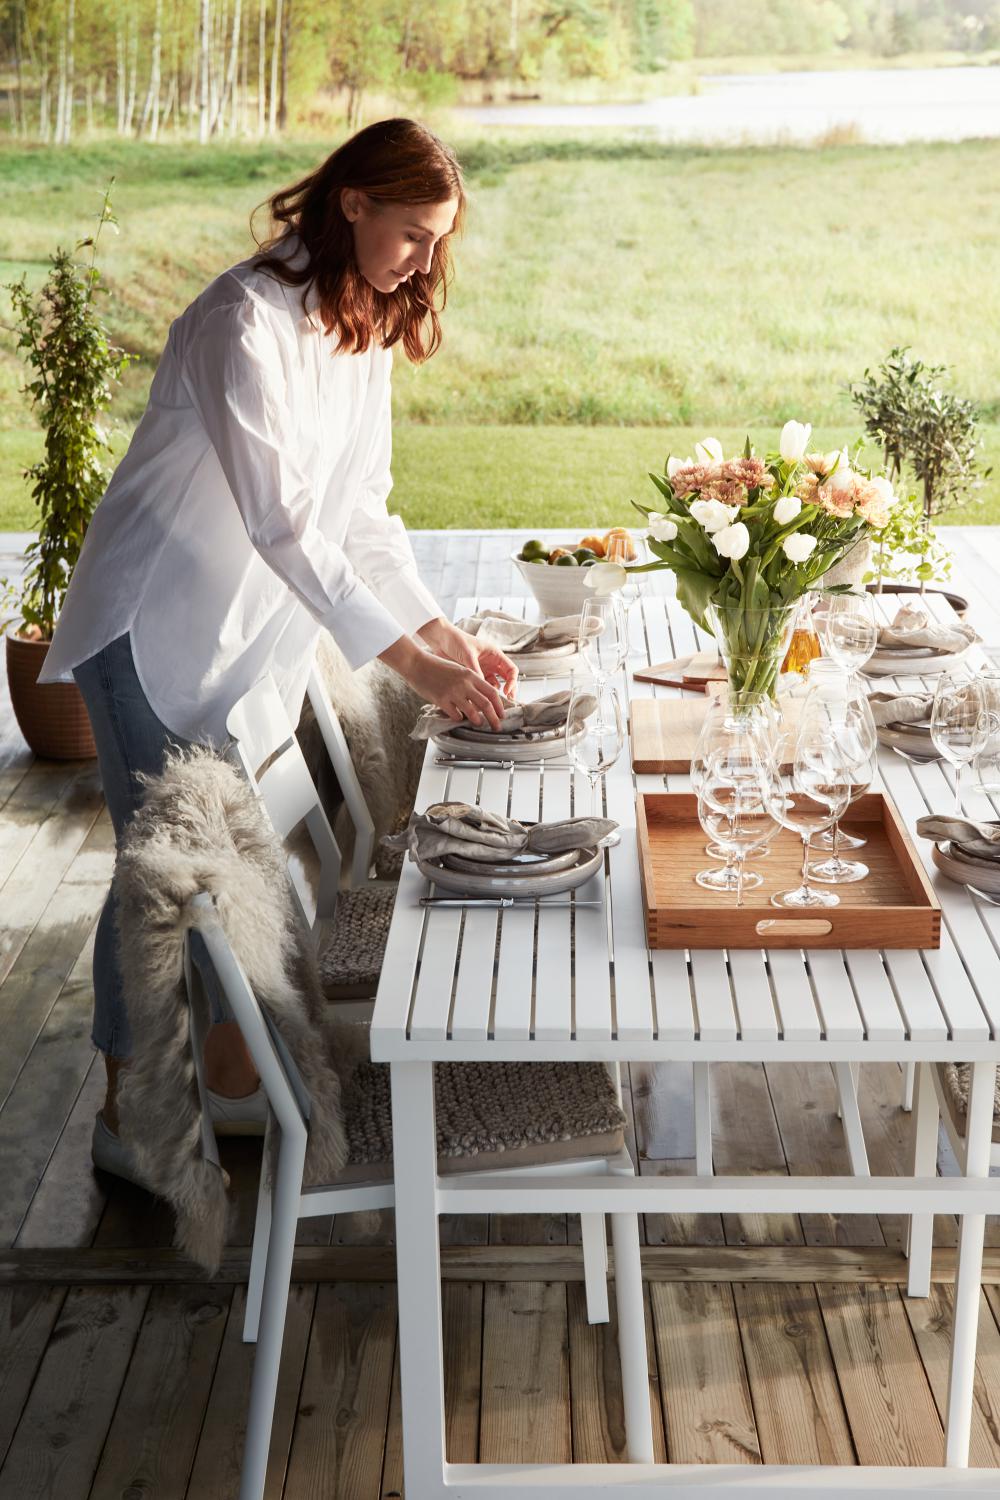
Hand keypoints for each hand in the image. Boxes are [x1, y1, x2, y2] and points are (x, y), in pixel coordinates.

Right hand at [379, 635, 506, 729]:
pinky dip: (459, 719)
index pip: (492, 692)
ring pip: (473, 712)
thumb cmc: (437, 667)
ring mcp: (453, 692)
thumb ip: (470, 682)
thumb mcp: (459, 670)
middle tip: (497, 727)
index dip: (500, 705)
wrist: (417, 664)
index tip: (502, 714)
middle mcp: (464, 684)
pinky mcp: (441, 700)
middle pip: (486, 704)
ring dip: (478, 721)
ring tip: (479, 724)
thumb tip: (481, 697)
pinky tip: (458, 718)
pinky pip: (455, 715)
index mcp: (471, 675)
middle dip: (495, 718)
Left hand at [418, 618, 518, 696]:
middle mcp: (491, 662)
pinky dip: (482, 693)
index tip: (506, 692)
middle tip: (507, 702)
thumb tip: (483, 687)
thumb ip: (476, 670)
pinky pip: (482, 686)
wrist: (441, 640)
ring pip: (494, 684)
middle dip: (508, 690)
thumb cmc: (456, 641)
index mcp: (494, 654)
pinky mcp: (473, 675)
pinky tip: (479, 700)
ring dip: (494, 694)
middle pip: (506, 679)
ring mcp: (483, 669)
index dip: (512, 681)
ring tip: (490, 703)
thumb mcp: (468, 655)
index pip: (511, 670)